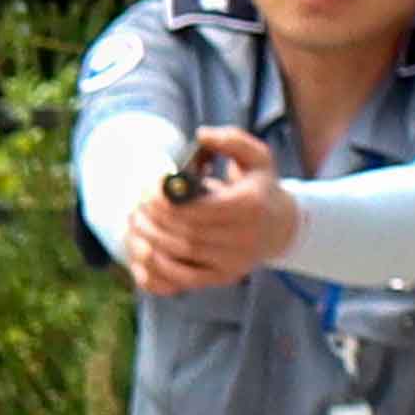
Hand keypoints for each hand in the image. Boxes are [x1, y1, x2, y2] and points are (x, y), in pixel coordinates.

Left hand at [124, 123, 302, 297]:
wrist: (280, 227)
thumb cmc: (260, 187)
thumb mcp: (256, 156)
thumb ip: (230, 140)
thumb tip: (201, 135)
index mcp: (250, 206)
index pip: (200, 208)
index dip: (168, 201)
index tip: (148, 189)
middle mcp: (244, 238)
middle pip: (186, 233)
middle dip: (154, 219)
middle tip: (135, 205)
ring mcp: (233, 263)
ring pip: (181, 256)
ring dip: (150, 239)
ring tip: (135, 222)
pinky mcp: (222, 278)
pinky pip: (181, 280)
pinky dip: (156, 267)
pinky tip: (142, 249)